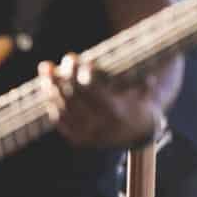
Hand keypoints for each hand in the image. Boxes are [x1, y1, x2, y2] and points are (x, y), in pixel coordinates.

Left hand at [38, 53, 158, 147]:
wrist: (137, 132)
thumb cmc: (138, 103)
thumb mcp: (145, 93)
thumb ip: (144, 85)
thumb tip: (150, 80)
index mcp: (115, 115)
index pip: (92, 91)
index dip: (82, 74)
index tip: (77, 58)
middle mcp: (99, 127)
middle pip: (74, 97)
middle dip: (65, 75)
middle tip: (63, 58)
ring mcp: (86, 135)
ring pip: (62, 107)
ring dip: (50, 86)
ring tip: (46, 68)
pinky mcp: (77, 139)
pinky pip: (59, 119)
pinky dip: (51, 102)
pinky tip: (46, 86)